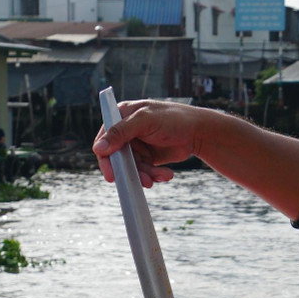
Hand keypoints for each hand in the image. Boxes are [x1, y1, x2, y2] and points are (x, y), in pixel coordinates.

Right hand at [92, 100, 208, 187]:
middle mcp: (127, 131)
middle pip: (118, 158)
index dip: (106, 158)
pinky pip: (144, 172)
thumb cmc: (173, 119)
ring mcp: (137, 145)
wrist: (199, 132)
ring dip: (146, 175)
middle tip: (143, 181)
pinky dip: (154, 176)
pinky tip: (166, 174)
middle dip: (131, 171)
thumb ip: (121, 132)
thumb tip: (99, 148)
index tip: (112, 176)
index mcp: (121, 116)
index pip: (104, 139)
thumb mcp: (145, 121)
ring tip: (162, 176)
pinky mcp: (148, 158)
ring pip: (132, 168)